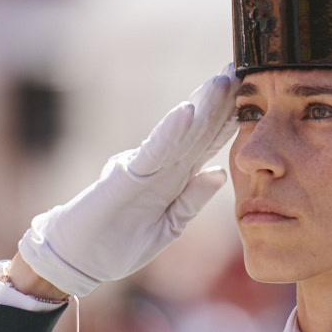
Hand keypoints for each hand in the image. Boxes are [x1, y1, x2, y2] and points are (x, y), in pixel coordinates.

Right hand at [17, 65, 239, 296]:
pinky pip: (151, 152)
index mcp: (174, 178)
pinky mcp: (125, 177)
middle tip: (241, 70)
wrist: (78, 260)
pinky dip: (169, 132)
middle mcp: (162, 166)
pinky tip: (185, 111)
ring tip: (221, 81)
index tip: (253, 97)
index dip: (229, 121)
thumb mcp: (168, 227)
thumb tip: (219, 173)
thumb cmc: (119, 244)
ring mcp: (144, 168)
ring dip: (201, 107)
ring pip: (179, 133)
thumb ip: (192, 201)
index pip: (207, 144)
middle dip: (219, 102)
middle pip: (197, 130)